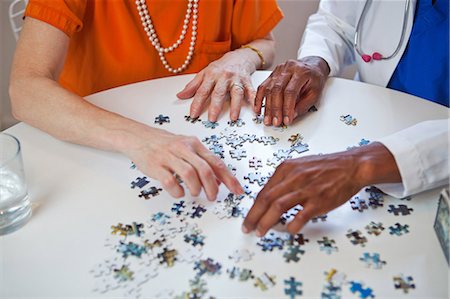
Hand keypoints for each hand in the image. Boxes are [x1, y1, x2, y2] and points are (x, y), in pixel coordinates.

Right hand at [124, 127, 242, 200]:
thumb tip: (219, 181)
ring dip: (196, 188)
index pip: (216, 162)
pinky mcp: (156, 165)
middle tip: (213, 197)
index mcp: (194, 144)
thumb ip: (203, 163)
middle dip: (212, 187)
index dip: (229, 178)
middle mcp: (183, 148)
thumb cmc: (165, 145)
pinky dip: (177, 191)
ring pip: (189, 174)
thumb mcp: (187, 148)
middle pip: (205, 169)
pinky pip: (170, 181)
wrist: (138, 137)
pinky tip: (179, 192)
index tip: (237, 191)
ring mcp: (169, 156)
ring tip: (196, 193)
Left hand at [177, 50, 256, 121]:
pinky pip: (251, 91)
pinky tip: (255, 109)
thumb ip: (193, 86)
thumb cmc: (221, 67)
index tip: (194, 114)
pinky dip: (254, 100)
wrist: (239, 57)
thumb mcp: (204, 73)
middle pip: (219, 93)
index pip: (202, 91)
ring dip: (235, 106)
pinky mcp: (247, 81)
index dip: (197, 103)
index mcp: (211, 75)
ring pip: (236, 93)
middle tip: (212, 119)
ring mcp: (236, 79)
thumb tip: (180, 96)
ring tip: (233, 118)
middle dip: (215, 106)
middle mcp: (224, 77)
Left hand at [241, 143, 400, 235]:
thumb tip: (269, 198)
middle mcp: (293, 177)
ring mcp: (307, 189)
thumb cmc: (325, 167)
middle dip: (253, 216)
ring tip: (260, 232)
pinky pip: (301, 216)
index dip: (253, 207)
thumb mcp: (300, 166)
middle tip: (247, 228)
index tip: (248, 218)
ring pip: (278, 206)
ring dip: (266, 222)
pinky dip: (292, 225)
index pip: (264, 191)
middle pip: (266, 199)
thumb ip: (284, 180)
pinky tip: (289, 230)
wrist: (351, 166)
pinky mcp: (320, 200)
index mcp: (286, 168)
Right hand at [254, 56, 329, 126]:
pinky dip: (259, 99)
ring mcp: (279, 70)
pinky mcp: (272, 74)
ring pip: (268, 89)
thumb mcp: (315, 93)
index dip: (287, 107)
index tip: (287, 120)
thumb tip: (291, 116)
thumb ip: (303, 105)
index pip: (290, 92)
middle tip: (275, 122)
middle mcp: (288, 68)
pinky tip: (258, 109)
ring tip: (267, 119)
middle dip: (275, 109)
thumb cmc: (315, 79)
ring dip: (267, 107)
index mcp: (301, 72)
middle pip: (277, 90)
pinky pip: (263, 87)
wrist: (312, 65)